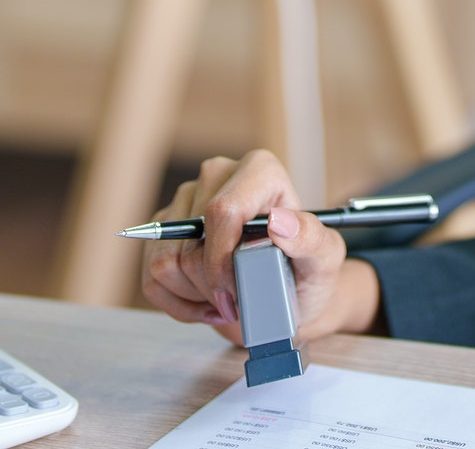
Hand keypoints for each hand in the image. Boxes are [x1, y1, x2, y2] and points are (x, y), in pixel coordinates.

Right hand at [139, 149, 379, 343]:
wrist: (288, 296)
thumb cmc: (308, 274)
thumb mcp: (324, 261)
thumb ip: (310, 239)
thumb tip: (279, 220)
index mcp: (260, 171)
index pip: (222, 212)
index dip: (223, 261)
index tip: (239, 293)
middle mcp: (217, 175)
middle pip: (192, 244)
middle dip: (214, 287)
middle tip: (243, 300)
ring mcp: (186, 199)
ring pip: (166, 262)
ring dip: (195, 296)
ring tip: (228, 299)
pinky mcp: (164, 228)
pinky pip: (151, 276)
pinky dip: (177, 303)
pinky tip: (206, 302)